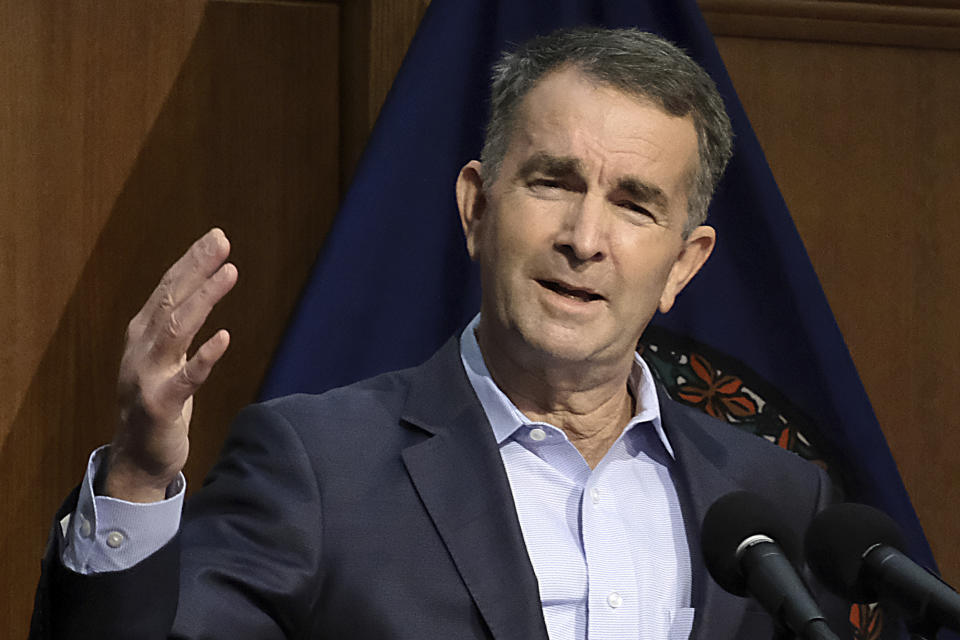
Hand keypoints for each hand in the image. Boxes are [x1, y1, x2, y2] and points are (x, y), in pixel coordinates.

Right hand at [102, 228, 237, 501]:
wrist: (138, 458)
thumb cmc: (158, 403)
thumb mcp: (166, 358)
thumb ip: (176, 326)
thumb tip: (198, 287)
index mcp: (143, 335)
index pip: (168, 288)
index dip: (191, 262)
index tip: (216, 237)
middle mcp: (141, 349)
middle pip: (170, 299)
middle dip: (196, 267)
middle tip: (221, 240)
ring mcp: (148, 376)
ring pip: (176, 330)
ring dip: (203, 299)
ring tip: (229, 273)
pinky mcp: (161, 405)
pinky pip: (186, 379)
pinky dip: (204, 357)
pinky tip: (224, 337)